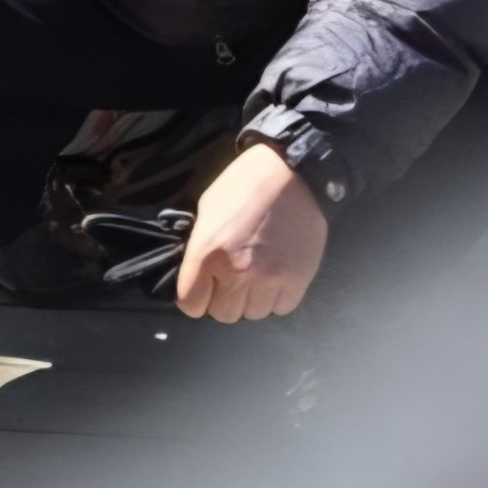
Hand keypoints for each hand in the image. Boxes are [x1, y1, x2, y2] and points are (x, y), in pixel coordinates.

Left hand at [174, 143, 327, 322]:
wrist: (293, 172)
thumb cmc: (244, 184)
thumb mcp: (209, 208)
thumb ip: (201, 246)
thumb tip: (197, 274)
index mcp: (209, 251)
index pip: (190, 304)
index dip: (193, 297)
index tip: (201, 287)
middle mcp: (237, 272)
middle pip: (223, 314)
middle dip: (223, 298)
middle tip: (231, 277)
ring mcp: (269, 280)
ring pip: (252, 315)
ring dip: (251, 299)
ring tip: (256, 274)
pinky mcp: (297, 282)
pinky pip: (280, 309)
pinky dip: (276, 298)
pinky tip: (275, 275)